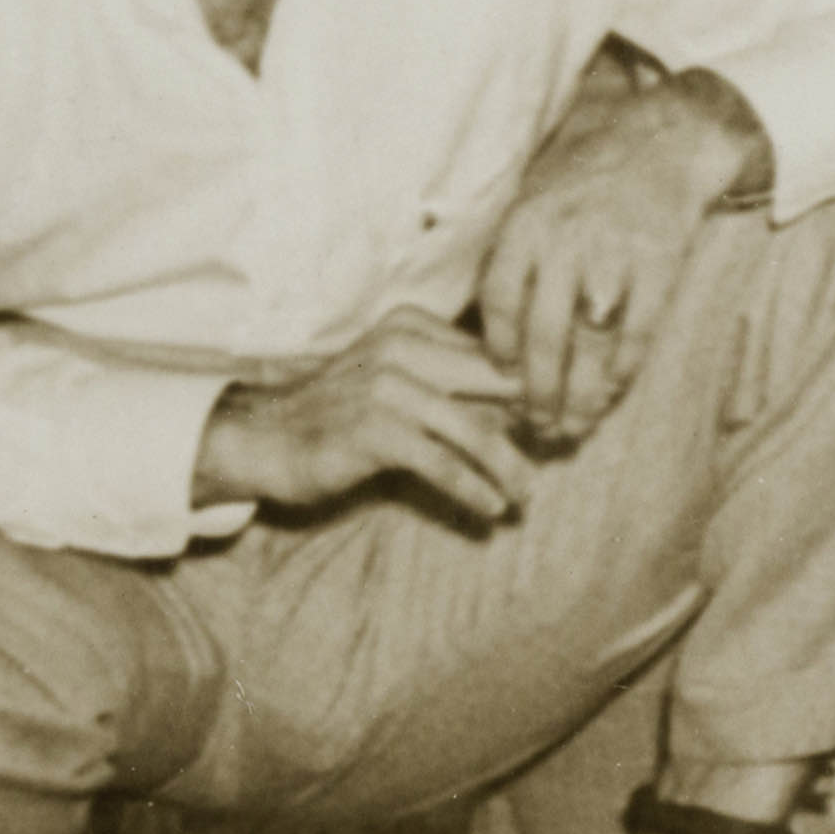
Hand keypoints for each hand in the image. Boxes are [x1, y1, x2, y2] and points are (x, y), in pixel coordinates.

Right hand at [198, 308, 536, 528]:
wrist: (265, 439)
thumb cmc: (341, 416)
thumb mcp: (399, 382)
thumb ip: (455, 385)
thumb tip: (532, 404)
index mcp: (413, 325)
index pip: (494, 350)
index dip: (539, 384)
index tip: (569, 418)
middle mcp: (402, 346)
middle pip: (498, 381)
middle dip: (540, 419)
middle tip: (564, 449)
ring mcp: (387, 386)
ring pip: (476, 429)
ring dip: (510, 467)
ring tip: (525, 495)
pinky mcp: (375, 430)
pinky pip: (444, 463)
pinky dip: (474, 488)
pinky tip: (491, 508)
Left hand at [473, 58, 756, 445]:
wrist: (663, 140)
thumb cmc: (588, 176)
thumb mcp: (534, 198)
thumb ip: (515, 257)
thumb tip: (494, 332)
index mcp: (525, 224)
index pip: (499, 302)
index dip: (497, 349)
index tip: (499, 380)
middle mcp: (564, 242)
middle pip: (542, 336)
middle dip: (536, 393)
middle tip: (535, 427)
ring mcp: (614, 257)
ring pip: (588, 346)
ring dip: (579, 397)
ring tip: (570, 428)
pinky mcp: (659, 267)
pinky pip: (636, 335)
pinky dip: (622, 372)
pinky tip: (610, 395)